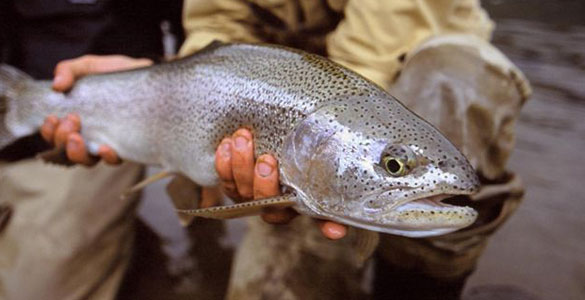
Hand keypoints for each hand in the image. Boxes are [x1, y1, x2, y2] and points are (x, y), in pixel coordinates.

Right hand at [40, 55, 152, 164]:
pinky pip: (114, 160)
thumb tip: (56, 86)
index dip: (49, 132)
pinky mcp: (129, 145)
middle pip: (66, 151)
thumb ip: (69, 70)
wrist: (149, 74)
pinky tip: (106, 148)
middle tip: (70, 121)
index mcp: (76, 119)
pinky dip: (106, 157)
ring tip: (78, 137)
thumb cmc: (116, 73)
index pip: (55, 134)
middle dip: (61, 139)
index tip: (52, 118)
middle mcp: (90, 134)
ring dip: (77, 153)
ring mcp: (109, 142)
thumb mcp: (90, 66)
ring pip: (87, 160)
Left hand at [215, 128, 346, 239]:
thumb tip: (338, 233)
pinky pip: (223, 176)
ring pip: (238, 186)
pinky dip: (223, 161)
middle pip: (258, 199)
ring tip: (243, 138)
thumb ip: (328, 211)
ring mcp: (246, 193)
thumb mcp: (321, 189)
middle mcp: (265, 204)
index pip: (280, 213)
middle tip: (266, 159)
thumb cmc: (309, 172)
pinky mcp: (231, 181)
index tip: (281, 179)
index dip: (282, 200)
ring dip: (239, 163)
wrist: (285, 151)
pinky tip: (227, 143)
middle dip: (261, 181)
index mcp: (288, 208)